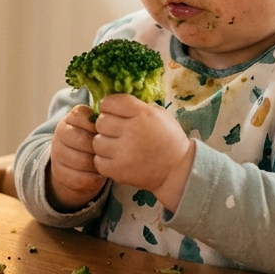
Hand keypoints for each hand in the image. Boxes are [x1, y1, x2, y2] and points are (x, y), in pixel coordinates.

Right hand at [46, 105, 106, 211]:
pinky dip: (93, 179)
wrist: (77, 167)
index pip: (82, 116)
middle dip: (99, 148)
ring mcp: (58, 153)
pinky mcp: (59, 173)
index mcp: (70, 118)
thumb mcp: (98, 128)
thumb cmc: (95, 142)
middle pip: (82, 139)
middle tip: (111, 151)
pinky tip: (100, 176)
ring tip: (107, 164)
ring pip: (81, 160)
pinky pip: (79, 178)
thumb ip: (106, 119)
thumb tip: (124, 107)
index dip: (98, 127)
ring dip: (97, 164)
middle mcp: (61, 134)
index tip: (108, 133)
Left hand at [92, 94, 195, 209]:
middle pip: (100, 121)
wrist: (178, 170)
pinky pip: (98, 161)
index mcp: (142, 114)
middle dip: (107, 124)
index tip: (115, 112)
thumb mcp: (159, 114)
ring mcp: (123, 153)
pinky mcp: (118, 170)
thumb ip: (137, 106)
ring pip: (96, 141)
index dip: (110, 106)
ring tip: (116, 146)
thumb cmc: (168, 139)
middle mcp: (131, 131)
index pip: (110, 102)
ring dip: (105, 143)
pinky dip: (105, 160)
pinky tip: (116, 158)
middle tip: (117, 130)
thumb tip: (114, 102)